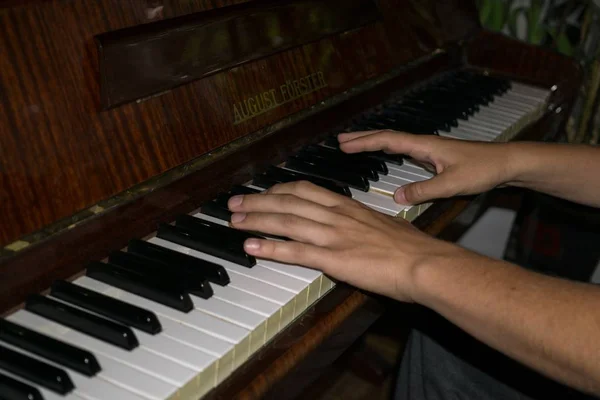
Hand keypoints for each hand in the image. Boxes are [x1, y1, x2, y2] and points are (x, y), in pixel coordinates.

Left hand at [228, 181, 461, 301]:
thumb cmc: (410, 246)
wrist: (424, 262)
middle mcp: (336, 215)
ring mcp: (333, 236)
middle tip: (235, 202)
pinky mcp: (333, 259)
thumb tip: (352, 226)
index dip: (278, 190)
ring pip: (286, 222)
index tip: (263, 191)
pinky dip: (269, 248)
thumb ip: (360, 223)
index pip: (305, 190)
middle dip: (258, 201)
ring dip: (256, 220)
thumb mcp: (381, 225)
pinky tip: (251, 247)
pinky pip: (294, 251)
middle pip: (288, 201)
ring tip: (234, 220)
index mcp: (347, 206)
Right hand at [338, 130, 515, 204]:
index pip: (388, 140)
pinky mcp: (434, 158)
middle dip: (362, 138)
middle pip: (387, 137)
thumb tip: (397, 197)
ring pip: (394, 143)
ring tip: (355, 146)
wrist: (507, 163)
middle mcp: (424, 144)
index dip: (364, 142)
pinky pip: (403, 151)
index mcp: (425, 145)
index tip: (344, 144)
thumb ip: (424, 191)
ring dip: (373, 143)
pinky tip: (384, 157)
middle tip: (340, 140)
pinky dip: (387, 151)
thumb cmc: (483, 169)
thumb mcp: (452, 184)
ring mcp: (428, 150)